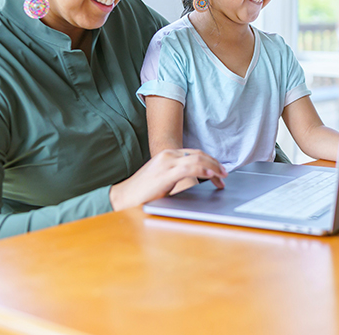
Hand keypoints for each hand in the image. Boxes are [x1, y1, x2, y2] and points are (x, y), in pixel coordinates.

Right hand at [109, 149, 227, 210]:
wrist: (125, 196)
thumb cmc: (143, 191)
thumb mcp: (163, 178)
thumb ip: (177, 175)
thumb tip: (195, 180)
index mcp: (167, 155)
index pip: (195, 153)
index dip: (210, 161)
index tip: (219, 171)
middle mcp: (168, 155)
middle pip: (199, 154)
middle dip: (215, 163)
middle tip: (225, 174)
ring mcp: (167, 162)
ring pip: (198, 158)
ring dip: (213, 167)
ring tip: (222, 176)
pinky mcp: (167, 172)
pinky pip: (191, 167)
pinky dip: (204, 169)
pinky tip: (212, 175)